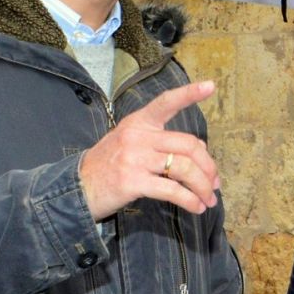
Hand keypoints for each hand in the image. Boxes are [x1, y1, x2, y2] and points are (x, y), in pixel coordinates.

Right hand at [79, 81, 221, 219]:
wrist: (78, 187)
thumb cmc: (109, 165)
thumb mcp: (131, 143)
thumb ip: (162, 142)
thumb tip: (200, 150)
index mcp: (139, 122)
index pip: (166, 102)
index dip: (190, 94)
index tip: (210, 86)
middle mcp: (138, 136)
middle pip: (189, 145)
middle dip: (209, 167)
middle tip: (215, 183)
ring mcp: (135, 158)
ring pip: (185, 168)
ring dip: (203, 187)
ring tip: (209, 200)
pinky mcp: (133, 181)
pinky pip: (172, 190)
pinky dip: (190, 200)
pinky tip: (196, 207)